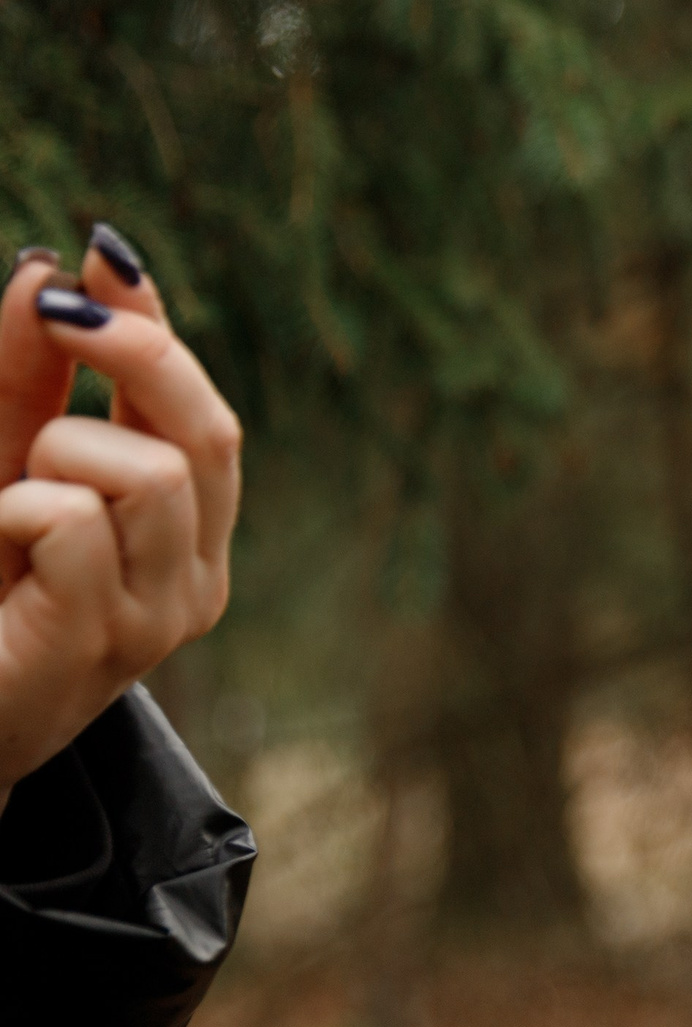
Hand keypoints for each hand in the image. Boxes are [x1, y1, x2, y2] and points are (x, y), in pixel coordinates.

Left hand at [0, 228, 239, 793]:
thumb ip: (28, 368)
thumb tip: (53, 268)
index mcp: (185, 535)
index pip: (206, 415)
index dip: (161, 327)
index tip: (103, 255)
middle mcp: (193, 577)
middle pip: (208, 432)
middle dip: (136, 353)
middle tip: (52, 314)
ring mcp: (158, 619)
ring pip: (149, 473)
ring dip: (57, 454)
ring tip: (11, 504)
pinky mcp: (98, 641)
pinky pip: (72, 521)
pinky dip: (18, 510)